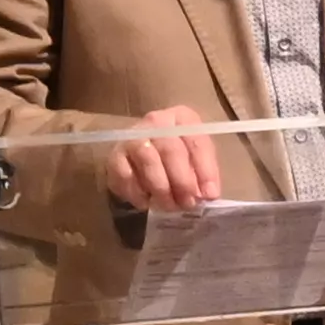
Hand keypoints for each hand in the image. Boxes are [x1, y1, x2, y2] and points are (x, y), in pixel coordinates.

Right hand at [110, 107, 224, 210]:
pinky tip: (148, 203)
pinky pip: (126, 176)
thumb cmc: (176, 156)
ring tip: (170, 206)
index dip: (205, 170)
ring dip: (162, 189)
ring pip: (148, 162)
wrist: (140, 154)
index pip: (197, 142)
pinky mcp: (115, 156)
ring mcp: (132, 137)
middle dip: (182, 181)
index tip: (210, 195)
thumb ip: (204, 174)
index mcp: (181, 118)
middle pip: (171, 150)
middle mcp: (156, 121)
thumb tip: (209, 195)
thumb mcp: (196, 158)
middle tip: (188, 204)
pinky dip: (138, 193)